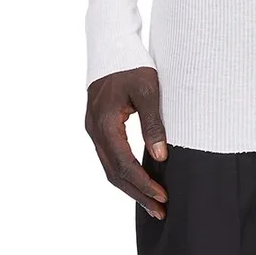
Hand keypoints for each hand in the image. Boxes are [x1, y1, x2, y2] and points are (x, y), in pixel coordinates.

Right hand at [85, 66, 169, 219]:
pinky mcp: (98, 126)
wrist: (111, 44)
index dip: (143, 183)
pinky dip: (124, 172)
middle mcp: (94, 130)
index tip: (162, 196)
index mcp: (105, 123)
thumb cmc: (131, 63)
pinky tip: (139, 179)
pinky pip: (109, 157)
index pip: (124, 164)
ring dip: (130, 186)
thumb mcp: (148, 90)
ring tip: (152, 201)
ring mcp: (93, 129)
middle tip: (159, 210)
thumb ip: (153, 123)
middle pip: (114, 173)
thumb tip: (161, 156)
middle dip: (137, 193)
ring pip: (110, 167)